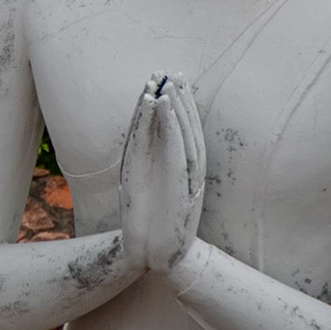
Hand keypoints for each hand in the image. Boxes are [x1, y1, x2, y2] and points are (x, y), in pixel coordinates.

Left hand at [118, 72, 206, 273]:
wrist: (154, 256)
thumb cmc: (149, 224)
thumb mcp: (146, 190)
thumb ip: (150, 167)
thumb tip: (143, 144)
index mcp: (182, 171)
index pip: (183, 133)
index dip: (178, 108)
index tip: (170, 83)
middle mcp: (188, 171)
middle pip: (187, 129)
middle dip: (180, 101)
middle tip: (173, 73)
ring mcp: (186, 177)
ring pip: (183, 134)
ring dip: (176, 106)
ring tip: (167, 82)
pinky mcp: (179, 183)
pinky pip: (175, 148)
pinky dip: (171, 124)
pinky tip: (164, 104)